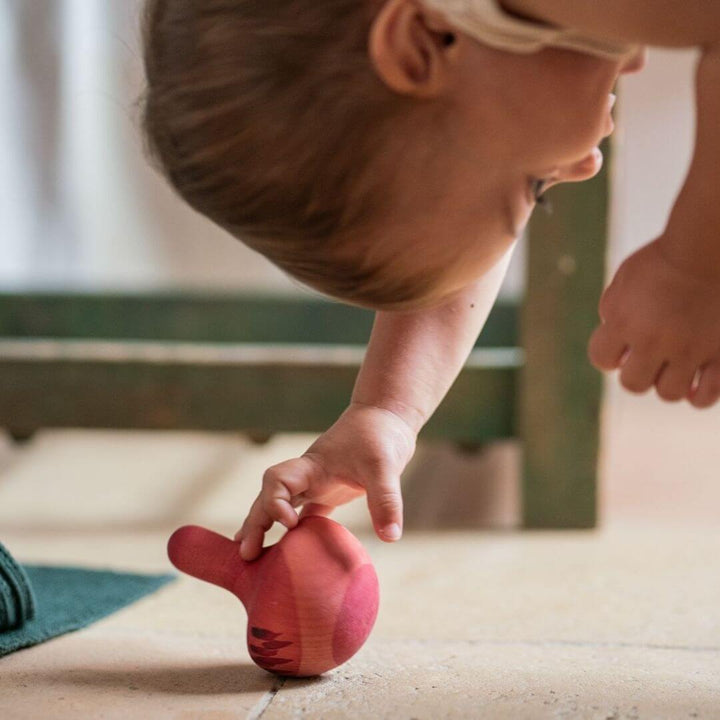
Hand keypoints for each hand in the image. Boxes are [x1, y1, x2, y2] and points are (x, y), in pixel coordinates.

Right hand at [235, 402, 417, 559]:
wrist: (387, 415)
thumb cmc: (380, 434)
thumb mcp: (386, 466)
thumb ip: (386, 500)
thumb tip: (390, 538)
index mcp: (311, 466)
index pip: (276, 481)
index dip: (274, 503)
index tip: (291, 524)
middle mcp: (307, 475)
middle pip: (268, 497)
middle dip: (255, 523)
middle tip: (245, 555)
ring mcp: (317, 483)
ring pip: (282, 506)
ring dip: (266, 527)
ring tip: (251, 556)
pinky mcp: (331, 490)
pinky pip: (306, 513)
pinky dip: (296, 531)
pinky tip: (290, 552)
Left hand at [588, 238, 719, 407]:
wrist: (707, 247)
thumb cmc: (663, 259)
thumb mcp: (624, 281)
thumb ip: (613, 311)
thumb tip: (616, 345)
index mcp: (624, 322)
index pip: (601, 359)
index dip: (608, 354)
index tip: (620, 345)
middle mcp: (654, 340)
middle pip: (633, 384)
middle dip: (636, 372)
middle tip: (648, 356)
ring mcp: (690, 349)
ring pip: (669, 394)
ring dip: (667, 383)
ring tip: (674, 366)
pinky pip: (708, 394)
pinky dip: (700, 394)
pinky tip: (698, 381)